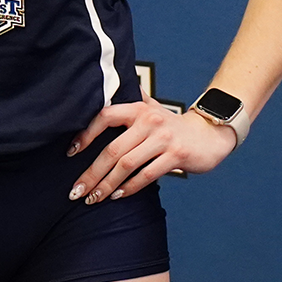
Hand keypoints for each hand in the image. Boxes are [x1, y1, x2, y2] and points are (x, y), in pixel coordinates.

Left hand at [67, 98, 236, 203]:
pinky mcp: (176, 156)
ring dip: (106, 185)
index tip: (71, 152)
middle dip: (91, 173)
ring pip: (127, 165)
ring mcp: (163, 139)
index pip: (105, 116)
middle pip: (112, 149)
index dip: (86, 134)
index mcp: (138, 109)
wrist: (210, 134)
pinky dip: (129, 188)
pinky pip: (146, 175)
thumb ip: (134, 99)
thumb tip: (116, 84)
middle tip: (75, 191)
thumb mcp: (153, 107)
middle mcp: (149, 121)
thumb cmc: (173, 125)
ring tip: (93, 198)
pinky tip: (117, 196)